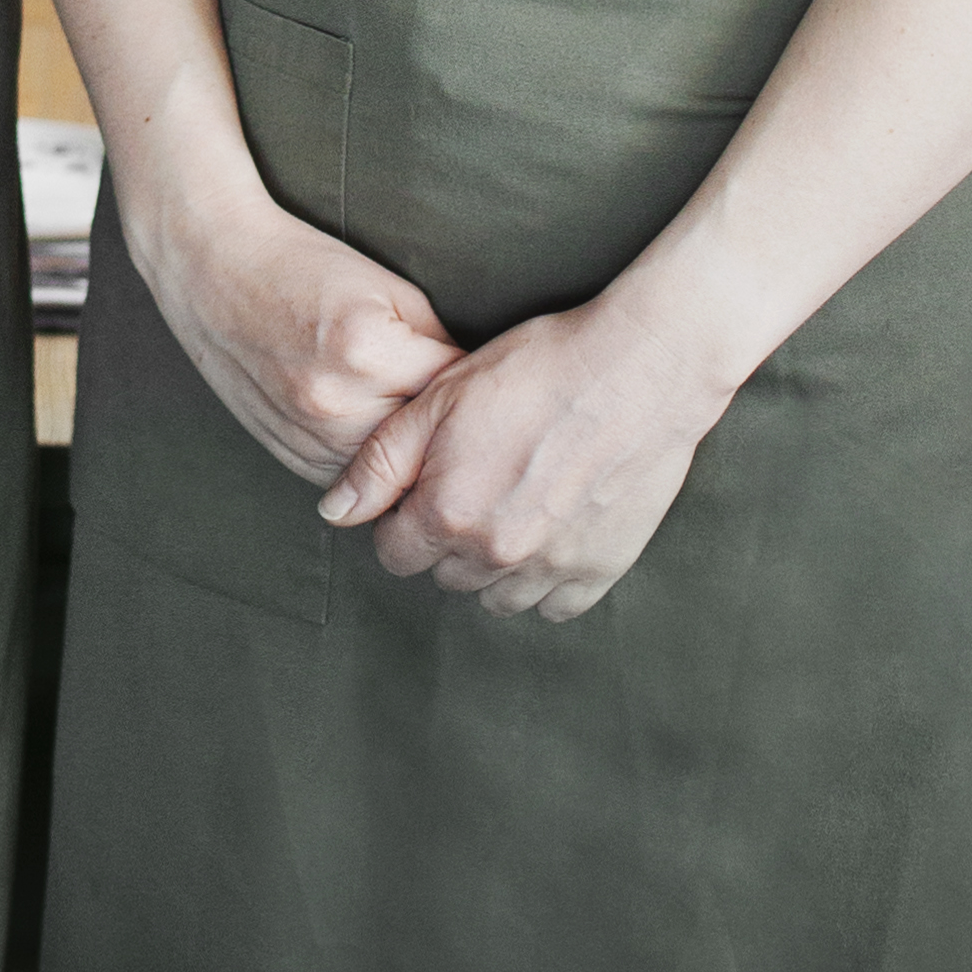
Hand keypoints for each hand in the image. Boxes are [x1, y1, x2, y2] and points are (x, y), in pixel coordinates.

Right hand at [134, 179, 456, 485]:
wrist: (212, 269)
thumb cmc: (302, 264)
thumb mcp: (385, 287)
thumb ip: (434, 341)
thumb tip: (472, 386)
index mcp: (366, 349)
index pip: (450, 390)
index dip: (472, 384)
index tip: (487, 383)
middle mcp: (337, 402)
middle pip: (424, 442)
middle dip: (446, 428)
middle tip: (466, 415)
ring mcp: (308, 435)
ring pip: (391, 474)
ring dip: (411, 456)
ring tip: (428, 433)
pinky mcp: (290, 453)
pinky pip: (353, 479)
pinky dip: (372, 464)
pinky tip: (381, 436)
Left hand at [317, 296, 729, 620]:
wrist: (638, 369)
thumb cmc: (537, 368)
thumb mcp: (441, 396)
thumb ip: (381, 463)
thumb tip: (334, 514)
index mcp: (448, 513)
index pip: (394, 553)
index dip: (400, 517)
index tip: (423, 485)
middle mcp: (496, 554)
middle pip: (445, 574)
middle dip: (445, 538)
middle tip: (471, 482)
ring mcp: (552, 567)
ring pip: (497, 597)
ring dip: (492, 563)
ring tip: (509, 503)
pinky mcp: (601, 569)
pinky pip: (555, 604)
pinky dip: (545, 579)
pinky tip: (548, 529)